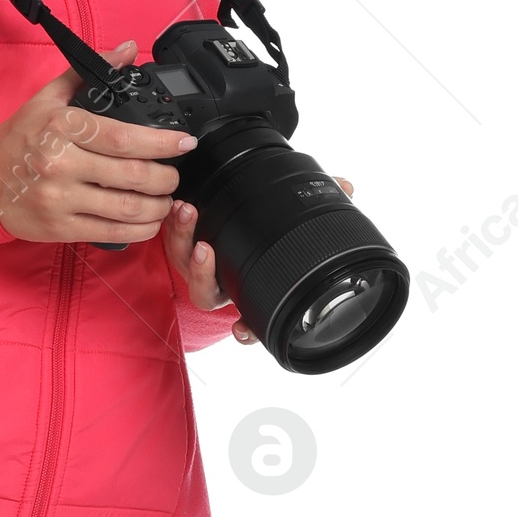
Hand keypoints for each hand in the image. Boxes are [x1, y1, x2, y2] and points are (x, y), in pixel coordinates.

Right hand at [0, 40, 196, 245]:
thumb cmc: (18, 139)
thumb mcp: (47, 98)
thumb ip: (89, 72)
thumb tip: (129, 50)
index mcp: (62, 127)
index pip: (124, 137)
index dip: (162, 143)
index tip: (184, 143)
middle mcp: (60, 163)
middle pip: (132, 175)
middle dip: (166, 178)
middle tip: (174, 175)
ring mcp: (60, 198)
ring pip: (126, 207)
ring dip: (157, 206)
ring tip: (165, 200)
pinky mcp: (60, 228)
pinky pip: (111, 232)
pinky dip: (139, 230)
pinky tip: (148, 221)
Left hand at [165, 181, 355, 341]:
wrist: (225, 211)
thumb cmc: (259, 226)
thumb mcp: (290, 217)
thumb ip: (319, 202)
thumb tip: (347, 187)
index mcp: (245, 289)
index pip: (249, 317)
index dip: (246, 329)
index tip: (241, 330)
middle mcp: (219, 283)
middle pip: (205, 290)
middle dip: (203, 271)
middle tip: (206, 247)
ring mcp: (195, 265)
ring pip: (184, 262)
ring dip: (184, 238)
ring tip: (190, 212)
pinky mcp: (179, 242)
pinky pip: (170, 239)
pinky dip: (172, 223)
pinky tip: (178, 206)